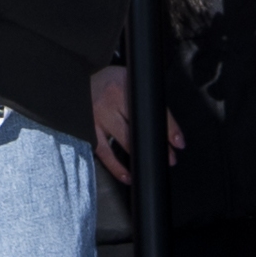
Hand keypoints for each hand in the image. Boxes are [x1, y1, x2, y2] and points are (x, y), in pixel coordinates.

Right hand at [89, 63, 184, 187]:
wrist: (77, 80)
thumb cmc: (108, 83)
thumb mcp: (128, 81)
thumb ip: (144, 99)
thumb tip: (165, 125)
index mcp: (123, 86)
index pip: (152, 109)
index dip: (168, 127)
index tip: (178, 143)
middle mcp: (110, 101)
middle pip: (140, 127)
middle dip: (157, 145)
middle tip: (170, 158)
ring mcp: (97, 116)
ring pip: (123, 141)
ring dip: (140, 156)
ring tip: (151, 165)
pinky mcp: (88, 130)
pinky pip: (104, 153)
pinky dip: (116, 167)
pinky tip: (127, 175)